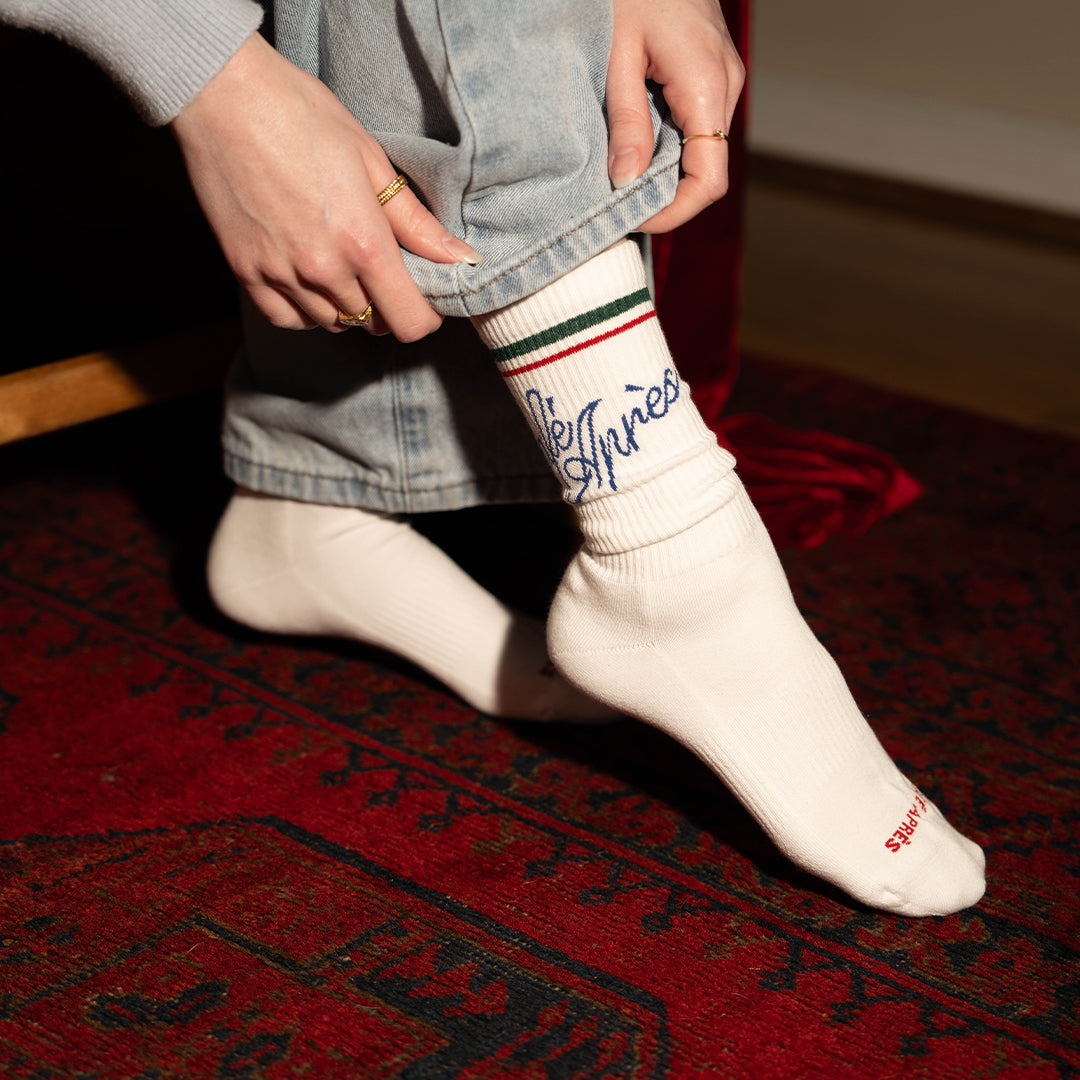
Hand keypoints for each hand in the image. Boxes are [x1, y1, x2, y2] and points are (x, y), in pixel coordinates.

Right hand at [170, 33, 479, 337]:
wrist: (221, 94)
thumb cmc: (301, 114)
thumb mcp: (372, 160)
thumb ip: (417, 223)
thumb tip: (462, 259)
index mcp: (363, 244)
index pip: (409, 321)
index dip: (424, 315)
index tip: (424, 297)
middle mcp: (323, 270)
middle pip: (371, 323)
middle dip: (385, 303)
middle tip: (379, 265)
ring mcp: (280, 275)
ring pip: (331, 324)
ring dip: (345, 305)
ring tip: (341, 262)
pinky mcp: (245, 273)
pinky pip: (288, 319)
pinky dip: (305, 310)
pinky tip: (309, 278)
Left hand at [606, 0, 743, 232]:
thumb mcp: (616, 54)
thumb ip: (625, 121)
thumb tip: (626, 182)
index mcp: (706, 85)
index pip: (707, 180)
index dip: (674, 213)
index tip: (634, 220)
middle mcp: (726, 86)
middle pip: (706, 171)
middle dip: (665, 197)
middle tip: (618, 203)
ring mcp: (724, 80)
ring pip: (702, 151)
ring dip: (664, 172)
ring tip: (621, 174)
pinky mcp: (712, 74)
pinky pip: (697, 127)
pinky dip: (667, 146)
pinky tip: (635, 142)